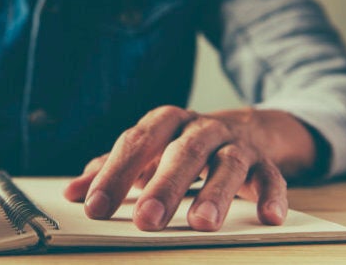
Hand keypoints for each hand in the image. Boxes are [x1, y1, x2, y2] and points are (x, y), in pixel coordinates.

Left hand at [64, 106, 318, 230]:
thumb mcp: (147, 152)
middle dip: (164, 186)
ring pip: (228, 163)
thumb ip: (112, 169)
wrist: (242, 127)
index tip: (95, 207)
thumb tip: (73, 193)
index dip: (115, 174)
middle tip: (147, 220)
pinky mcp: (265, 161)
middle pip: (184, 152)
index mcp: (165, 122)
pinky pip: (272, 176)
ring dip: (216, 192)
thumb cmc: (182, 145)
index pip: (136, 143)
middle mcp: (201, 128)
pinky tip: (268, 217)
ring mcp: (236, 143)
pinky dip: (272, 195)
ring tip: (202, 223)